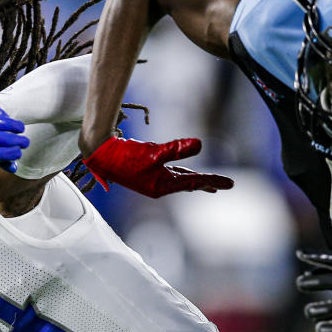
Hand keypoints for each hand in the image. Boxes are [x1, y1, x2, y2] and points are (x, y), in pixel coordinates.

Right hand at [82, 136, 233, 198]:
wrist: (100, 154)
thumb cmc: (125, 156)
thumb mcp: (154, 152)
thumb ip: (177, 149)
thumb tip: (200, 144)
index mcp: (162, 186)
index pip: (194, 183)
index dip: (213, 180)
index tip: (230, 183)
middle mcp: (159, 186)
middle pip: (189, 184)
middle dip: (206, 184)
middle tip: (223, 186)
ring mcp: (152, 180)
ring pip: (180, 180)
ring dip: (194, 180)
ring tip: (208, 184)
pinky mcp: (147, 172)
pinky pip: (169, 174)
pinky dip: (180, 173)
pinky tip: (182, 171)